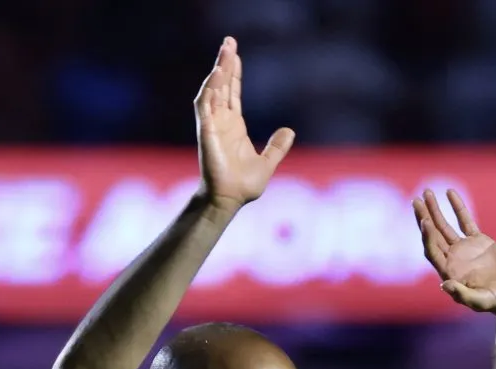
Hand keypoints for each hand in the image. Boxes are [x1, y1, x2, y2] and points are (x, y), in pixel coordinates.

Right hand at [194, 37, 294, 210]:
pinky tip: (216, 75)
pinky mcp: (206, 132)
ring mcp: (212, 126)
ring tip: (225, 51)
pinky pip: (205, 106)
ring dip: (218, 71)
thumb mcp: (268, 163)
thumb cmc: (244, 186)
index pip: (232, 93)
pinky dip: (210, 90)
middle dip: (224, 63)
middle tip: (229, 41)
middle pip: (222, 85)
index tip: (235, 54)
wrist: (229, 200)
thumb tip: (290, 131)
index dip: (234, 73)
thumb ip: (277, 147)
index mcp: (234, 127)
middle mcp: (221, 122)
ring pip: (213, 91)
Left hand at [414, 189, 495, 313]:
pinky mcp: (479, 241)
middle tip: (415, 201)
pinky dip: (458, 207)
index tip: (425, 220)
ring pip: (445, 226)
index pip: (433, 251)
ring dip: (435, 210)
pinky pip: (465, 220)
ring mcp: (465, 249)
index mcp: (449, 273)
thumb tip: (444, 284)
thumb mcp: (482, 301)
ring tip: (426, 192)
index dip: (427, 237)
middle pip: (433, 236)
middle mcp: (453, 260)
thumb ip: (463, 295)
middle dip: (424, 218)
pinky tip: (450, 192)